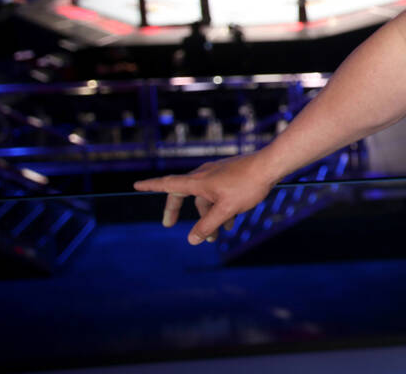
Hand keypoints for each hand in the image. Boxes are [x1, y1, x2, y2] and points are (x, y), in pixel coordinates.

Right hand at [133, 153, 276, 244]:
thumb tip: (192, 241)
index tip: (135, 185)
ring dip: (208, 216)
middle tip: (169, 224)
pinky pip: (218, 194)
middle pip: (183, 194)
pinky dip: (220, 208)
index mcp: (198, 181)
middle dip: (177, 210)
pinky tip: (232, 222)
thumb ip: (208, 225)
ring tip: (217, 236)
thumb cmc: (247, 185)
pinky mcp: (230, 175)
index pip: (168, 184)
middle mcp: (204, 175)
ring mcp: (217, 174)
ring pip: (205, 197)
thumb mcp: (226, 209)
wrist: (270, 165)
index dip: (150, 186)